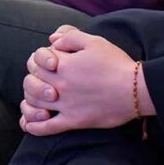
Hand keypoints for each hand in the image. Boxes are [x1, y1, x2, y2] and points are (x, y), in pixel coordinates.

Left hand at [18, 27, 146, 135]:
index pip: (36, 60)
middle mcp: (60, 85)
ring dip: (30, 99)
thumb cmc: (116, 63)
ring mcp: (65, 105)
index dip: (39, 59)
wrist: (135, 90)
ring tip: (37, 98)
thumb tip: (52, 40)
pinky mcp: (74, 121)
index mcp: (63, 64)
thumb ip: (70, 37)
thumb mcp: (94, 41)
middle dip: (33, 78)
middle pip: (31, 81)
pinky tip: (28, 123)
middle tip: (42, 79)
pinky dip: (34, 126)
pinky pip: (46, 128)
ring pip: (34, 103)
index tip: (49, 61)